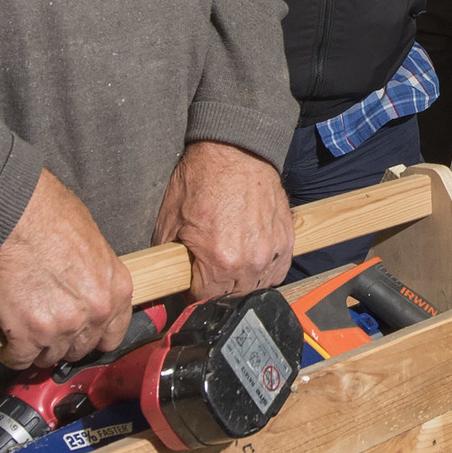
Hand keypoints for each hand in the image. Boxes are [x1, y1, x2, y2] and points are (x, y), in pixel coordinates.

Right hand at [0, 170, 133, 369]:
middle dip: (64, 342)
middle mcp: (95, 313)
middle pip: (80, 349)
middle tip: (47, 329)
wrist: (17, 217)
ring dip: (37, 348)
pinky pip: (19, 359)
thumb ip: (98, 279)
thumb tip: (87, 292)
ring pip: (50, 356)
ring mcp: (63, 326)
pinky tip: (6, 343)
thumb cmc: (52, 219)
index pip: (112, 336)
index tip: (79, 335)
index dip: (92, 337)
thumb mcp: (95, 246)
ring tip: (25, 334)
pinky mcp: (29, 334)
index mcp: (117, 291)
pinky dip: (10, 353)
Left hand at [154, 140, 292, 296]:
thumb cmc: (203, 180)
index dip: (192, 292)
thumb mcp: (170, 222)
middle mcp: (250, 263)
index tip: (190, 282)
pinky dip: (263, 270)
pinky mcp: (286, 242)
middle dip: (216, 288)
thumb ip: (168, 261)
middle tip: (207, 268)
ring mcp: (271, 253)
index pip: (203, 301)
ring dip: (241, 282)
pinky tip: (249, 257)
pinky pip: (276, 273)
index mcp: (219, 262)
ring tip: (229, 261)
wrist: (236, 151)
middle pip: (230, 298)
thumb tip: (165, 281)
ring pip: (255, 288)